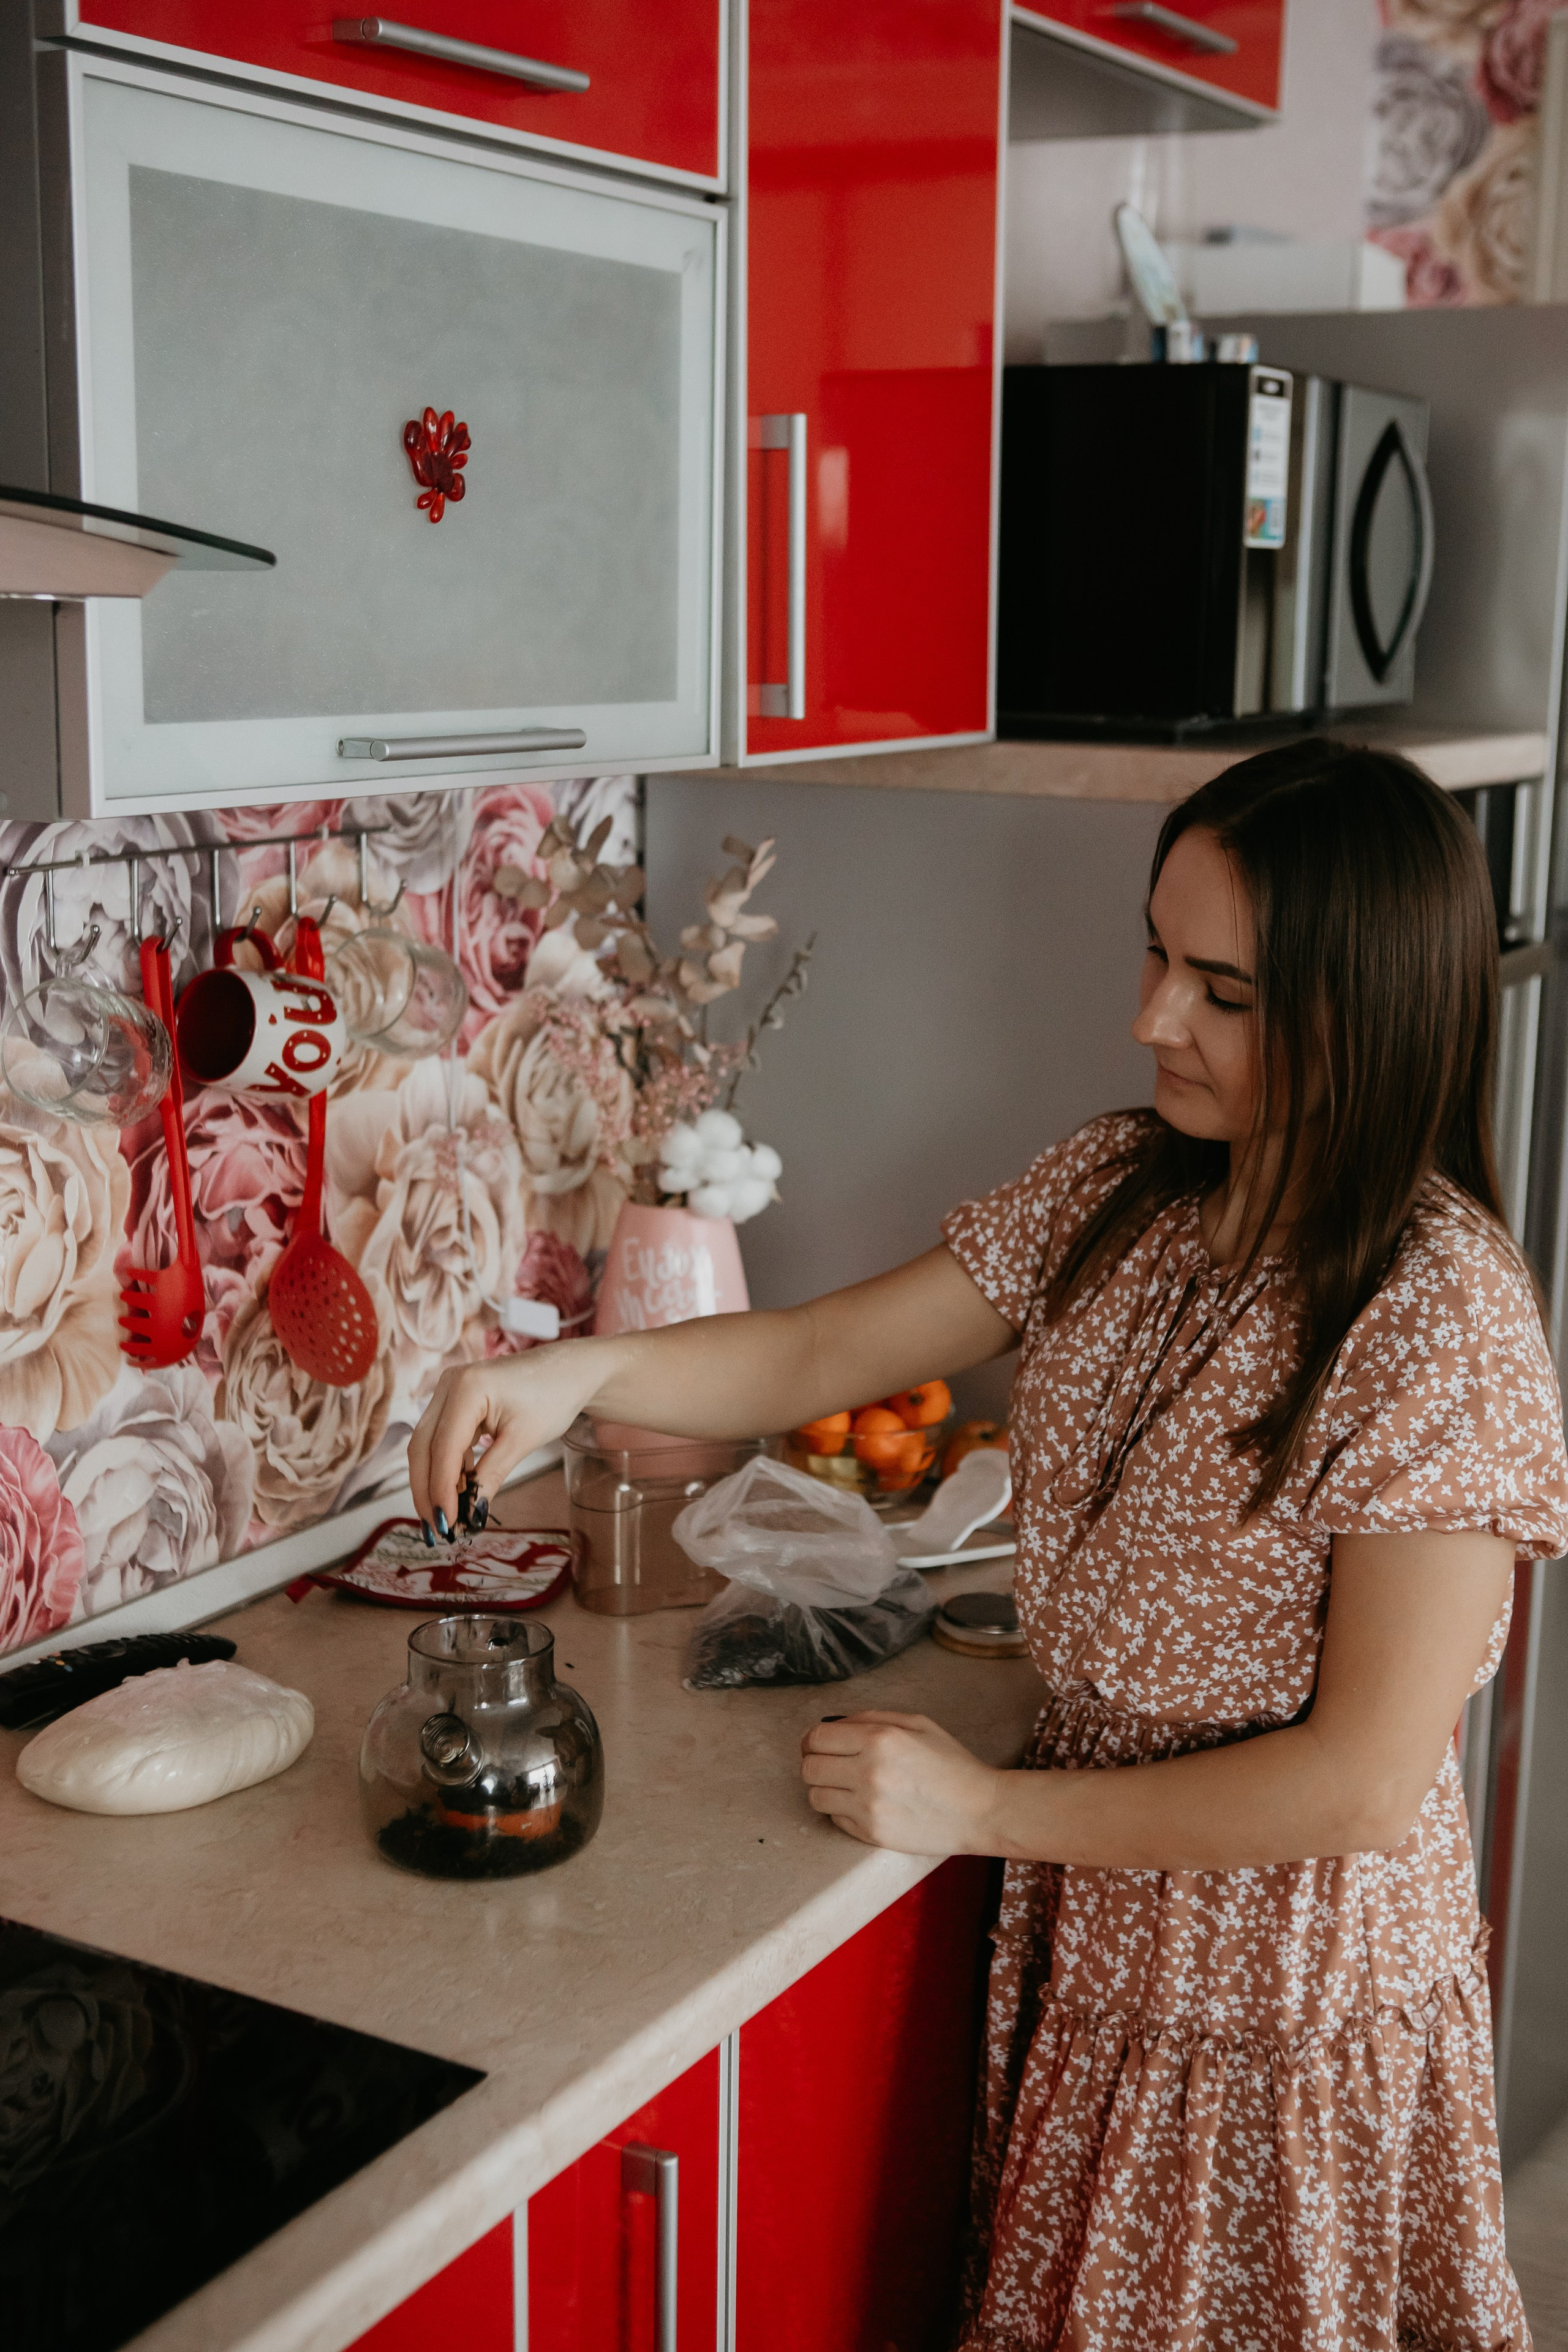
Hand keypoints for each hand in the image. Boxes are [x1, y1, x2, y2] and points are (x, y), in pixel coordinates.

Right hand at [407, 1341, 609, 1530]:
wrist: (569, 1370)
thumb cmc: (553, 1396)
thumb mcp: (523, 1440)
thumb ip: (491, 1475)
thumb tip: (470, 1514)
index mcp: (466, 1388)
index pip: (443, 1448)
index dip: (440, 1490)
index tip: (446, 1524)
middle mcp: (448, 1385)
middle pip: (423, 1447)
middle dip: (427, 1491)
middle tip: (436, 1530)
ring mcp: (448, 1391)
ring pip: (427, 1445)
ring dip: (433, 1482)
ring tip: (445, 1518)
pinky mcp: (454, 1402)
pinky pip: (442, 1439)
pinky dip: (447, 1468)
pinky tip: (455, 1494)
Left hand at [799, 1711, 1001, 1855]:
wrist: (980, 1810)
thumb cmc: (951, 1764)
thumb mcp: (917, 1724)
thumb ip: (871, 1718)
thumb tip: (835, 1724)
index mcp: (880, 1739)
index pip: (817, 1738)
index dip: (812, 1740)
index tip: (818, 1744)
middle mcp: (869, 1772)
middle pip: (809, 1768)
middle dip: (815, 1763)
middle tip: (831, 1764)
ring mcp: (869, 1807)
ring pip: (815, 1797)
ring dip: (826, 1789)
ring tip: (847, 1786)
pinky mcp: (872, 1834)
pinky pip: (835, 1820)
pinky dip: (842, 1811)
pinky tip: (865, 1805)